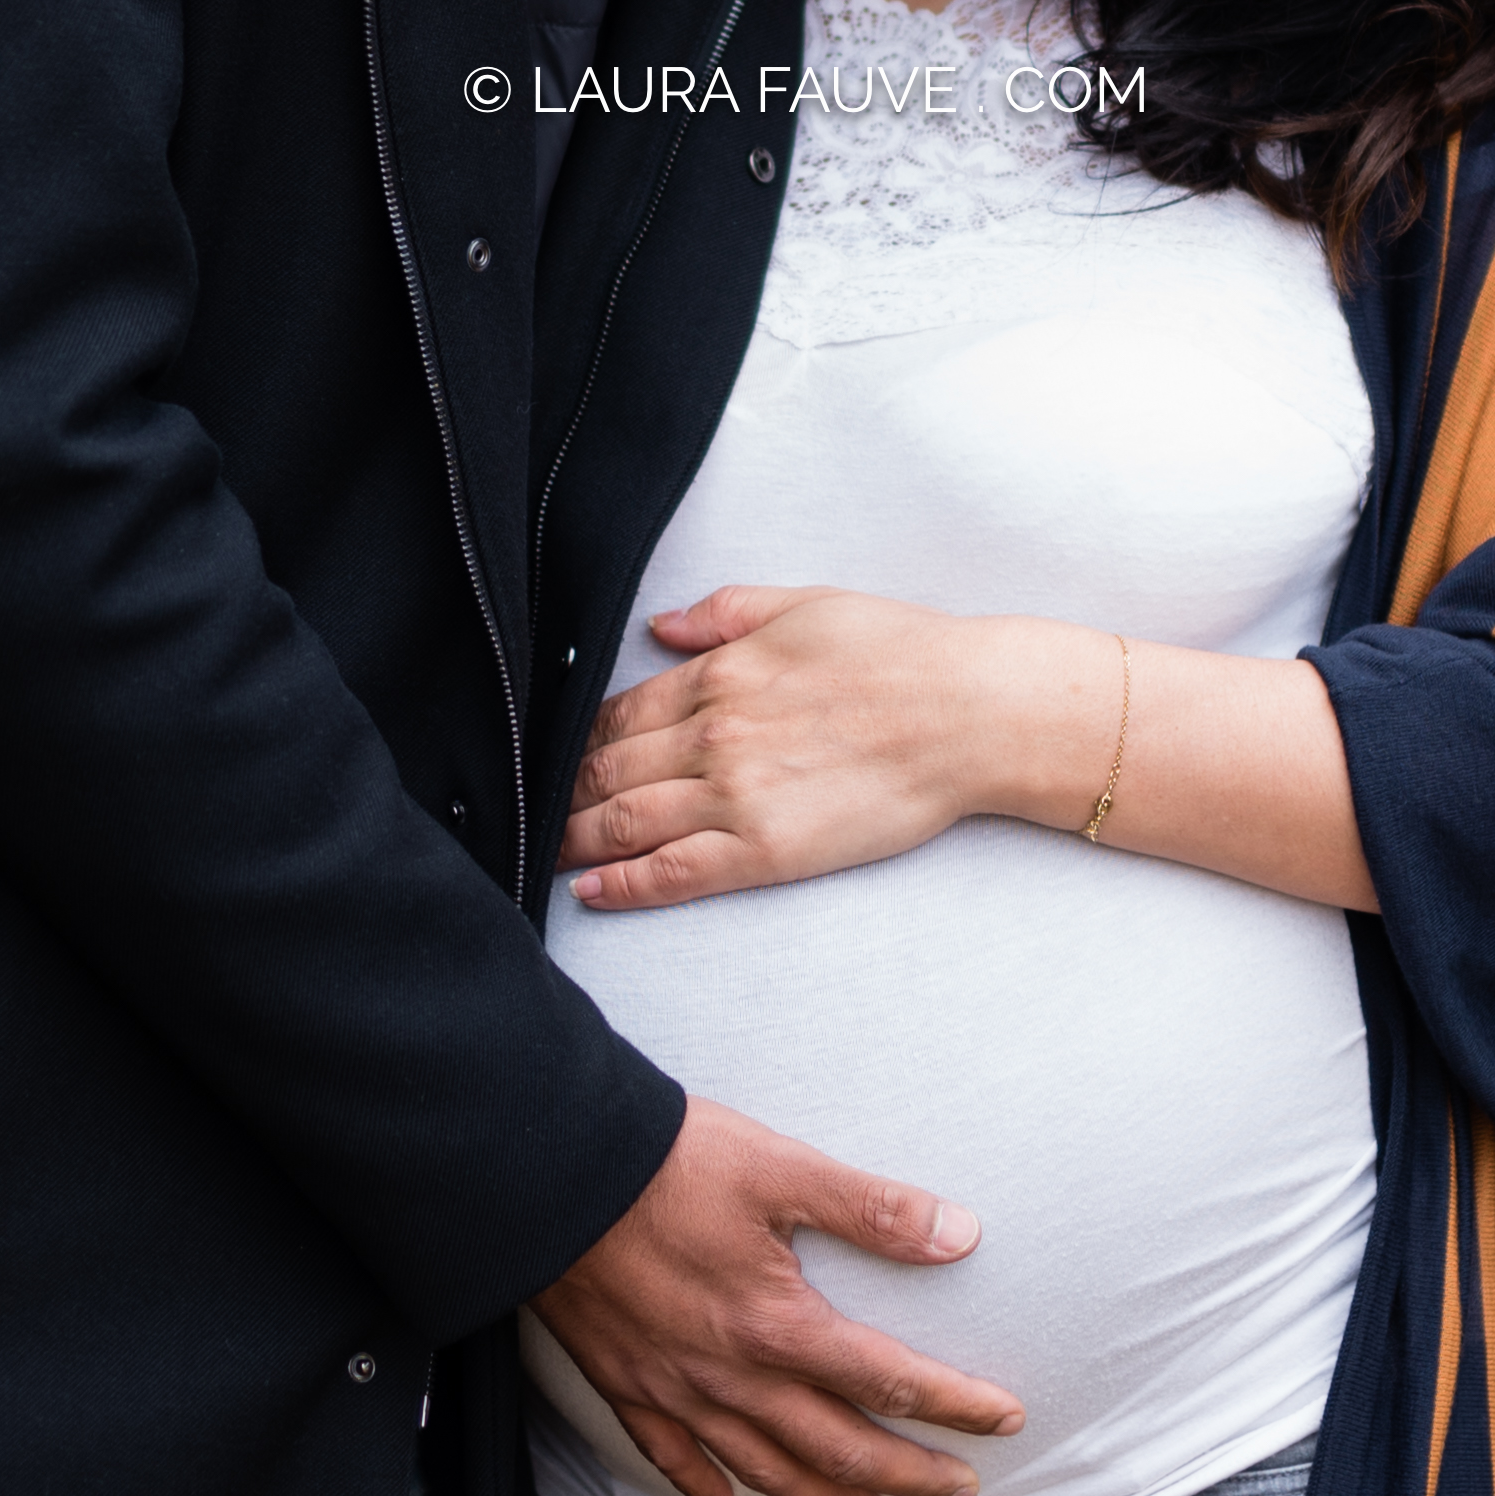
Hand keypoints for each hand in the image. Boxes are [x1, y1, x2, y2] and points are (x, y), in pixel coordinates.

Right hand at [528, 1095, 1027, 1495]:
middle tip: (962, 1489)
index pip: (891, 1380)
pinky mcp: (625, 1384)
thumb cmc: (668, 1162)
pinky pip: (671, 1456)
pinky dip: (706, 1485)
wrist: (549, 1174)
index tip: (1006, 1418)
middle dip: (908, 1472)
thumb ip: (873, 1209)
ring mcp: (675, 1390)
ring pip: (764, 1468)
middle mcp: (732, 1376)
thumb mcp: (781, 1169)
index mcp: (779, 1325)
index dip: (956, 1404)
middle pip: (838, 1447)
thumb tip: (961, 1234)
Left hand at [564, 586, 1100, 908]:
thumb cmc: (899, 654)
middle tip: (525, 815)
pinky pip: (673, 873)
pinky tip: (591, 890)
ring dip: (572, 841)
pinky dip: (623, 884)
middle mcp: (712, 736)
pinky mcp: (765, 852)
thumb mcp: (804, 606)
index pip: (615, 715)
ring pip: (623, 825)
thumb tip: (662, 626)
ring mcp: (734, 797)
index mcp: (717, 676)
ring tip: (541, 855)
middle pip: (604, 773)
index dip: (573, 742)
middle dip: (556, 795)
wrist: (969, 713)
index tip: (548, 758)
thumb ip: (724, 615)